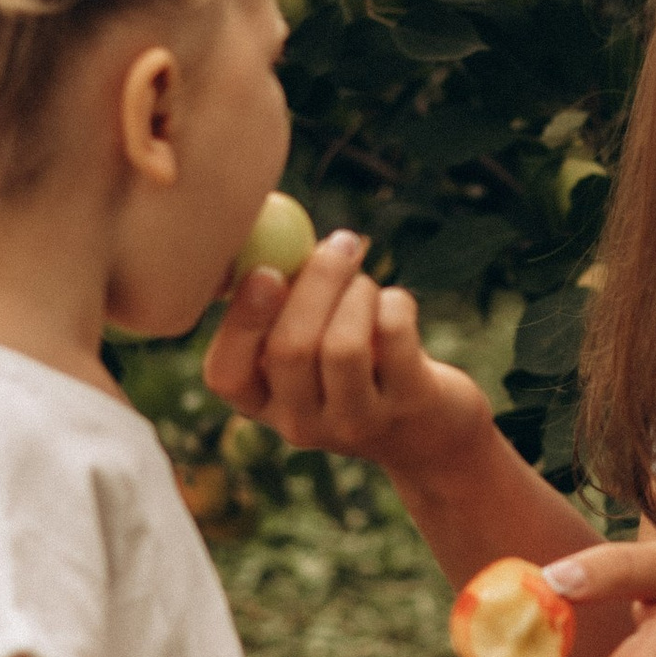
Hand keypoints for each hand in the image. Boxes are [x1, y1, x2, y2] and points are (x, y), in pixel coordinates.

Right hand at [203, 232, 489, 482]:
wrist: (428, 426)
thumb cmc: (355, 358)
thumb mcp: (311, 338)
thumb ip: (283, 296)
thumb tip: (263, 231)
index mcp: (263, 402)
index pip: (226, 374)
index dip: (242, 321)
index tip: (266, 273)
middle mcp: (300, 424)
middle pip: (289, 350)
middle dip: (316, 282)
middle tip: (340, 243)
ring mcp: (354, 423)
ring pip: (342, 346)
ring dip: (358, 292)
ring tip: (367, 286)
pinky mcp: (407, 406)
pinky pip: (393, 335)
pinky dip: (395, 302)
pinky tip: (395, 306)